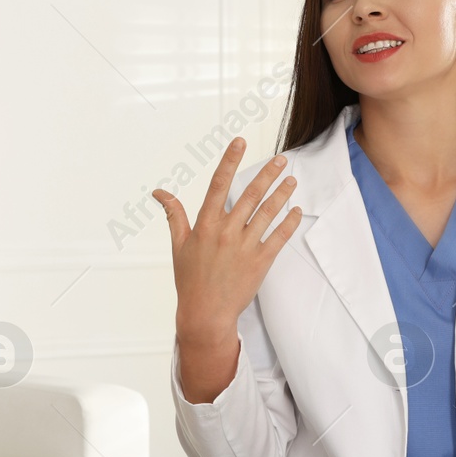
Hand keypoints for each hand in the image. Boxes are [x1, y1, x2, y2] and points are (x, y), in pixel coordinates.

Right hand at [154, 137, 302, 401]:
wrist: (205, 314)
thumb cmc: (190, 280)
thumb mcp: (178, 245)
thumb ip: (174, 215)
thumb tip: (159, 193)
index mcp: (205, 224)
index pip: (219, 184)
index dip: (230, 161)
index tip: (240, 142)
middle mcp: (226, 232)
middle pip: (250, 194)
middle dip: (268, 174)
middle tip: (281, 159)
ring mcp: (245, 246)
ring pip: (268, 212)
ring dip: (282, 193)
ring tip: (292, 180)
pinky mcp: (260, 262)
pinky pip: (279, 237)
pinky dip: (289, 222)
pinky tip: (295, 210)